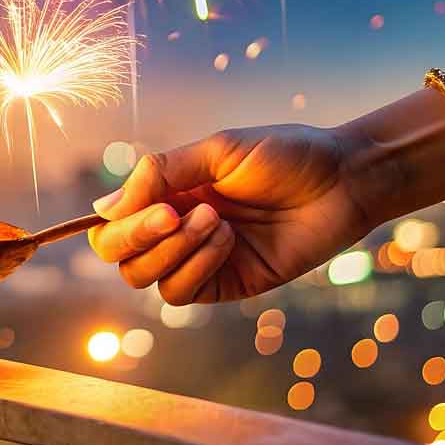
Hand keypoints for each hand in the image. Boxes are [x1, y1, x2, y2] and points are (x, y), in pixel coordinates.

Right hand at [89, 125, 376, 304]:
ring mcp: (197, 260)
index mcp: (166, 194)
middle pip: (117, 254)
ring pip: (144, 277)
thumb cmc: (284, 156)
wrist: (343, 180)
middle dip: (135, 236)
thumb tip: (101, 207)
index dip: (116, 220)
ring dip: (173, 248)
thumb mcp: (216, 151)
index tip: (150, 202)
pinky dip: (195, 265)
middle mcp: (174, 230)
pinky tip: (226, 238)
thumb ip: (160, 174)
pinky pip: (181, 293)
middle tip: (172, 213)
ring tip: (215, 218)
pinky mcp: (224, 285)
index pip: (111, 222)